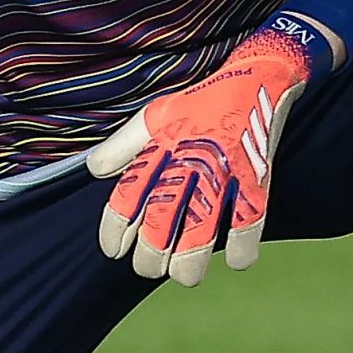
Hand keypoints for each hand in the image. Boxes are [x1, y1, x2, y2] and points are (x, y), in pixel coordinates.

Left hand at [86, 27, 312, 286]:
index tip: (112, 250)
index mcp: (160, 147)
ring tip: (182, 274)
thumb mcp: (156, 114)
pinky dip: (241, 251)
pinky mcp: (258, 181)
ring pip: (198, 236)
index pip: (126, 198)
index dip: (114, 231)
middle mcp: (188, 163)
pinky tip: (235, 259)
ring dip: (187, 265)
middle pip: (158, 226)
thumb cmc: (202, 101)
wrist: (259, 78)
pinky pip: (249, 226)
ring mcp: (224, 175)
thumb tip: (93, 170)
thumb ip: (123, 145)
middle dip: (148, 257)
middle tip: (148, 265)